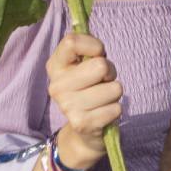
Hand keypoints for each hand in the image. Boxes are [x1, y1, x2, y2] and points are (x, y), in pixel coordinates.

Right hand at [46, 33, 121, 169]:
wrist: (84, 129)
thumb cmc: (89, 87)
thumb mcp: (85, 65)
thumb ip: (89, 51)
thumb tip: (98, 49)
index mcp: (55, 66)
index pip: (71, 42)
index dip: (94, 45)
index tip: (98, 54)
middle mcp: (56, 86)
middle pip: (100, 66)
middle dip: (110, 72)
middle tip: (103, 81)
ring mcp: (67, 106)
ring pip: (114, 88)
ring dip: (114, 93)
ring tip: (102, 98)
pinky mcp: (81, 124)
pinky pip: (116, 108)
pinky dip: (115, 109)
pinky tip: (102, 113)